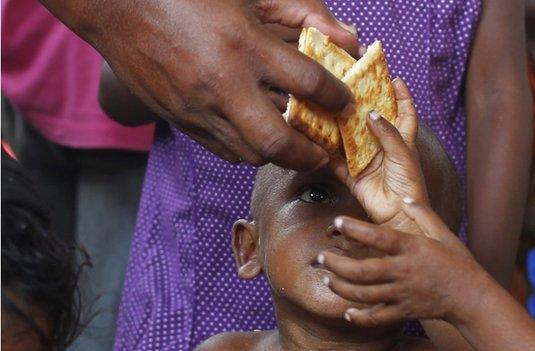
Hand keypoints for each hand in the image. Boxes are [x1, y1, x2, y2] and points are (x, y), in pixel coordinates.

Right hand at [44, 0, 357, 169]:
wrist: (117, 7)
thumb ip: (301, 14)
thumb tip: (347, 37)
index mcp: (243, 45)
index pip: (308, 83)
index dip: (337, 98)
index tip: (346, 104)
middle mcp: (223, 84)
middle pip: (277, 141)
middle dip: (308, 154)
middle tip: (324, 153)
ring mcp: (198, 108)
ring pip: (249, 153)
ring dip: (278, 155)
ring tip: (293, 145)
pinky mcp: (180, 120)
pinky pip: (222, 150)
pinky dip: (246, 150)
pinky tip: (256, 138)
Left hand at [320, 202, 487, 326]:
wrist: (472, 297)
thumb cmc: (457, 261)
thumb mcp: (443, 232)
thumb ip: (422, 213)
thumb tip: (404, 197)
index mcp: (412, 248)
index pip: (379, 237)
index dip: (355, 229)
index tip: (337, 221)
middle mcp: (403, 271)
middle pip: (362, 270)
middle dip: (336, 264)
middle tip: (320, 256)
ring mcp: (402, 293)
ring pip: (364, 294)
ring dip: (340, 287)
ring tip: (327, 278)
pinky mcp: (404, 311)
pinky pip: (377, 317)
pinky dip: (360, 317)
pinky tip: (347, 312)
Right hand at [329, 79, 427, 229]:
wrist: (397, 217)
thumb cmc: (408, 186)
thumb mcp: (403, 154)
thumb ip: (388, 133)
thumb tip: (372, 113)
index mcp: (403, 141)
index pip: (405, 112)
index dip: (402, 95)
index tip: (393, 78)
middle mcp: (383, 147)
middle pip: (372, 121)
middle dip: (363, 105)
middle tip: (350, 89)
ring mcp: (366, 160)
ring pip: (351, 138)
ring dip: (340, 126)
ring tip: (328, 107)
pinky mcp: (352, 175)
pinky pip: (336, 161)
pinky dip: (326, 152)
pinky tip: (315, 139)